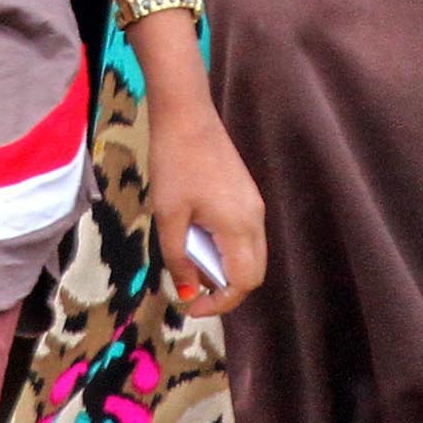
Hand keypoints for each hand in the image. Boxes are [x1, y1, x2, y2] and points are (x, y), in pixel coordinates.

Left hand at [146, 79, 265, 317]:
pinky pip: (245, 234)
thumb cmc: (174, 164)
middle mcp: (255, 219)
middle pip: (253, 273)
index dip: (219, 303)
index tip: (190, 306)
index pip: (243, 283)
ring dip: (224, 267)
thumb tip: (185, 292)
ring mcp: (254, 205)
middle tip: (191, 290)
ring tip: (190, 260)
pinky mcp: (247, 194)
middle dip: (225, 289)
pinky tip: (198, 237)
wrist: (186, 115)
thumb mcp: (168, 217)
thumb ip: (178, 259)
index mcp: (239, 227)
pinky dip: (226, 247)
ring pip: (250, 254)